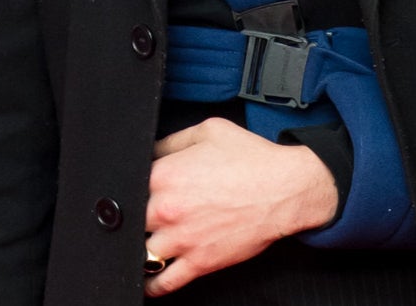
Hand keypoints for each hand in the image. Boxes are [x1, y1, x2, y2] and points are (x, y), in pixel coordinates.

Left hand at [142, 118, 338, 295]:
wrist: (286, 188)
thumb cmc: (252, 159)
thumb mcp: (210, 131)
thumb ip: (173, 141)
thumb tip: (151, 151)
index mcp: (165, 174)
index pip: (130, 184)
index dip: (135, 185)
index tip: (142, 189)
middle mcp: (167, 209)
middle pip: (132, 220)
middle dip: (140, 216)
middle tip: (153, 213)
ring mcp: (181, 240)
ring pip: (143, 253)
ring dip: (145, 248)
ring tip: (150, 243)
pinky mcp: (198, 263)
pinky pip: (163, 283)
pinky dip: (152, 285)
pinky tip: (150, 279)